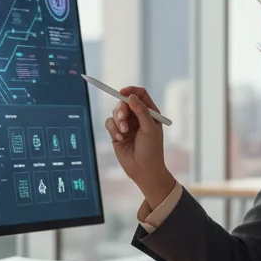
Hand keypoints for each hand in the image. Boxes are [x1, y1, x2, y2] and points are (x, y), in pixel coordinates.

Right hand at [104, 86, 173, 206]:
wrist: (143, 170)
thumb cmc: (151, 150)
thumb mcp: (149, 128)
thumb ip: (141, 111)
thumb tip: (130, 96)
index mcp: (150, 113)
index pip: (140, 94)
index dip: (131, 91)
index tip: (122, 92)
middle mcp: (138, 116)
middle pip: (125, 101)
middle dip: (122, 109)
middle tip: (123, 117)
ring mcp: (127, 124)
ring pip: (116, 112)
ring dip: (118, 121)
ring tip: (124, 133)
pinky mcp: (117, 133)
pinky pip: (109, 123)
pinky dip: (113, 130)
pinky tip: (120, 139)